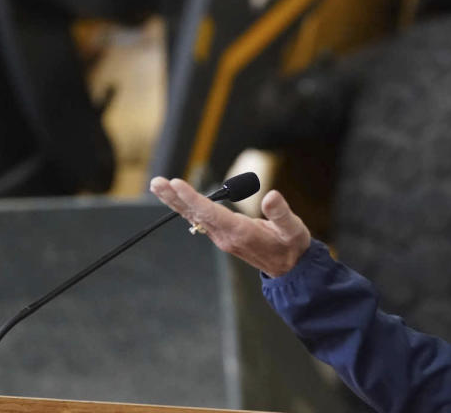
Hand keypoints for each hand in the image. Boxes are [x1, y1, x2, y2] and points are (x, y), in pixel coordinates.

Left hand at [149, 176, 311, 277]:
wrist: (288, 268)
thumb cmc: (291, 246)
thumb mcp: (293, 230)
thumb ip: (282, 214)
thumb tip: (271, 196)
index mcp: (240, 232)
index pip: (211, 213)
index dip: (193, 198)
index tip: (177, 184)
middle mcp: (225, 236)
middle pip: (195, 214)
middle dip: (175, 198)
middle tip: (156, 183)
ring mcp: (221, 237)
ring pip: (194, 216)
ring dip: (175, 201)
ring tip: (158, 185)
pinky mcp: (222, 235)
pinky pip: (200, 218)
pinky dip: (186, 206)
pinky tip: (175, 197)